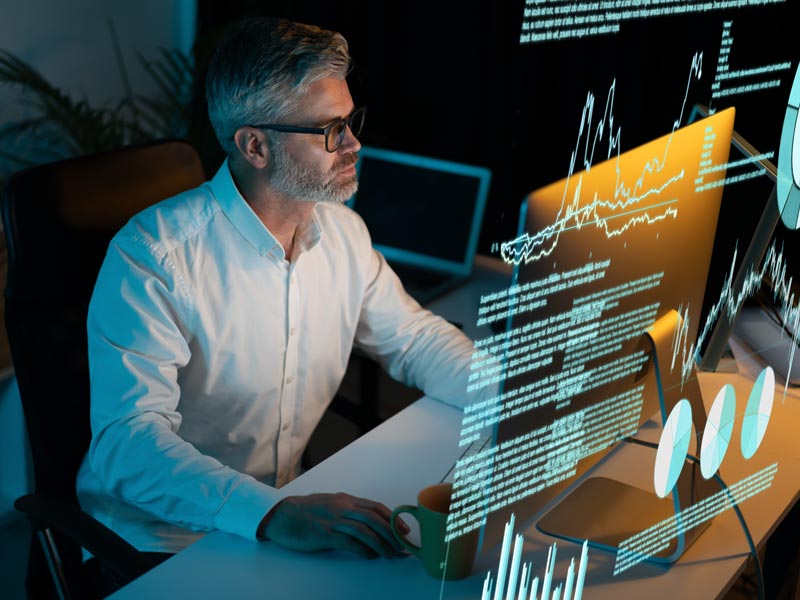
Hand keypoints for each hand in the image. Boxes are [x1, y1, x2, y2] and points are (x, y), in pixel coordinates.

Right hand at [258, 492, 410, 558]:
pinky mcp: (324, 534)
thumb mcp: (331, 505)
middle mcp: (342, 507)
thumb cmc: (307, 511)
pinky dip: (362, 549)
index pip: (376, 507)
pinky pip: (348, 542)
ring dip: (380, 544)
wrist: (281, 515)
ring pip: (364, 530)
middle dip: (390, 533)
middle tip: (400, 546)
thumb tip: (371, 524)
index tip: (404, 530)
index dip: (393, 519)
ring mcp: (333, 520)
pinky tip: (369, 555)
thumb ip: (349, 511)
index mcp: (346, 500)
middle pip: (374, 518)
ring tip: (389, 554)